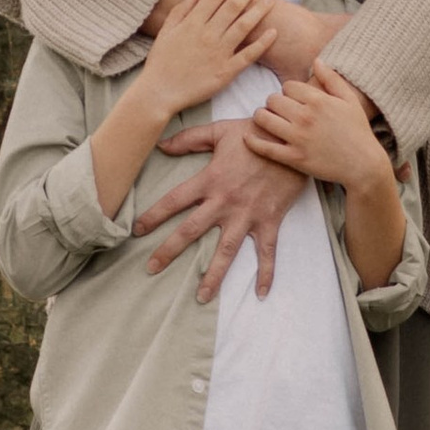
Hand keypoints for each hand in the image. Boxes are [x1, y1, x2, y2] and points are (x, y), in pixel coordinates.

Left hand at [136, 111, 311, 297]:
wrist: (292, 140)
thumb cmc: (254, 133)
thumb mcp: (219, 131)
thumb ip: (189, 139)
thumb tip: (160, 144)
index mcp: (210, 180)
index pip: (174, 201)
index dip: (153, 215)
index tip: (136, 231)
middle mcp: (225, 202)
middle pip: (191, 231)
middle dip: (169, 250)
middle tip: (151, 268)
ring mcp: (248, 215)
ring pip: (226, 251)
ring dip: (214, 275)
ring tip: (201, 297)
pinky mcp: (270, 221)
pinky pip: (267, 252)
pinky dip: (266, 273)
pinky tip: (260, 294)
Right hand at [138, 0, 274, 118]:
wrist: (160, 92)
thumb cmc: (160, 63)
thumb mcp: (165, 32)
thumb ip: (179, 12)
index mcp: (192, 23)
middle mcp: (208, 34)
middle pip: (232, 7)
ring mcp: (219, 52)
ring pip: (244, 26)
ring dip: (258, 11)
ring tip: (268, 0)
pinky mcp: (226, 71)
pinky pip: (248, 55)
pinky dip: (262, 43)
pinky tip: (273, 32)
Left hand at [246, 69, 388, 196]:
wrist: (363, 165)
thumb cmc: (358, 130)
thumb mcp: (349, 100)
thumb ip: (332, 79)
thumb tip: (316, 61)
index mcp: (318, 100)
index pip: (287, 86)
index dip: (288, 92)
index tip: (293, 99)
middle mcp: (305, 117)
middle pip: (272, 99)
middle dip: (274, 103)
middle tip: (279, 110)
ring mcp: (298, 138)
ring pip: (264, 118)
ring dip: (262, 117)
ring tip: (267, 119)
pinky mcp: (294, 158)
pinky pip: (265, 147)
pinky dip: (253, 141)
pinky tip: (247, 137)